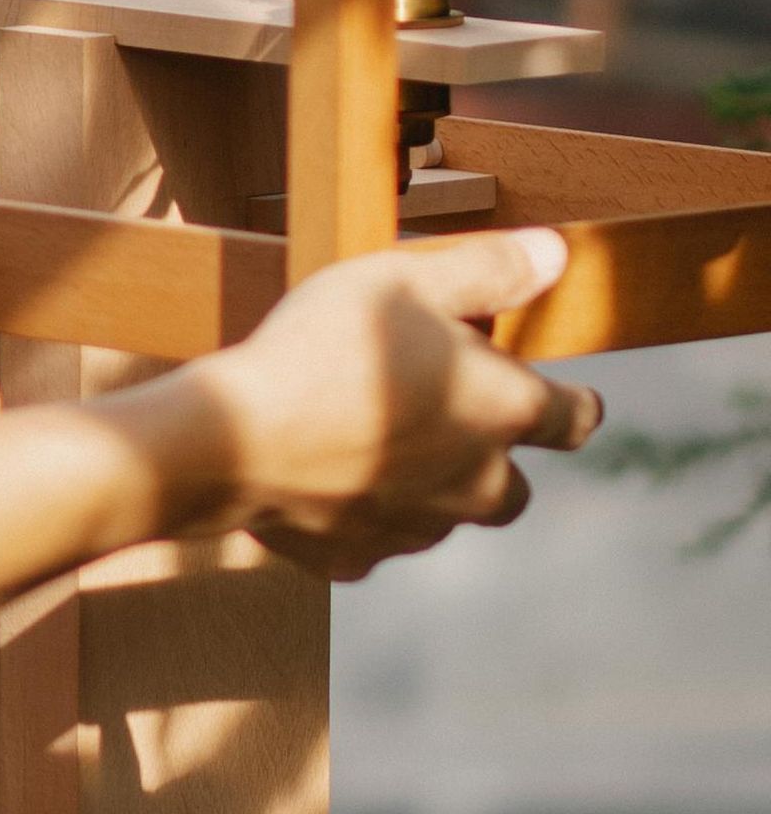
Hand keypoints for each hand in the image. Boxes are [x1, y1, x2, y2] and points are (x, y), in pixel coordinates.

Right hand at [211, 227, 601, 579]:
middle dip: (489, 463)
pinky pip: (372, 541)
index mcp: (505, 411)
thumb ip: (490, 269)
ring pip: (442, 519)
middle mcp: (477, 485)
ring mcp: (415, 531)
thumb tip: (555, 253)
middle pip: (512, 492)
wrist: (234, 440)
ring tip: (370, 444)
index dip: (573, 406)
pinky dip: (359, 518)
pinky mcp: (356, 560)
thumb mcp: (408, 279)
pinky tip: (320, 481)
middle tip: (438, 420)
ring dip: (425, 491)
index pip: (579, 420)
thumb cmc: (325, 348)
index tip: (560, 400)